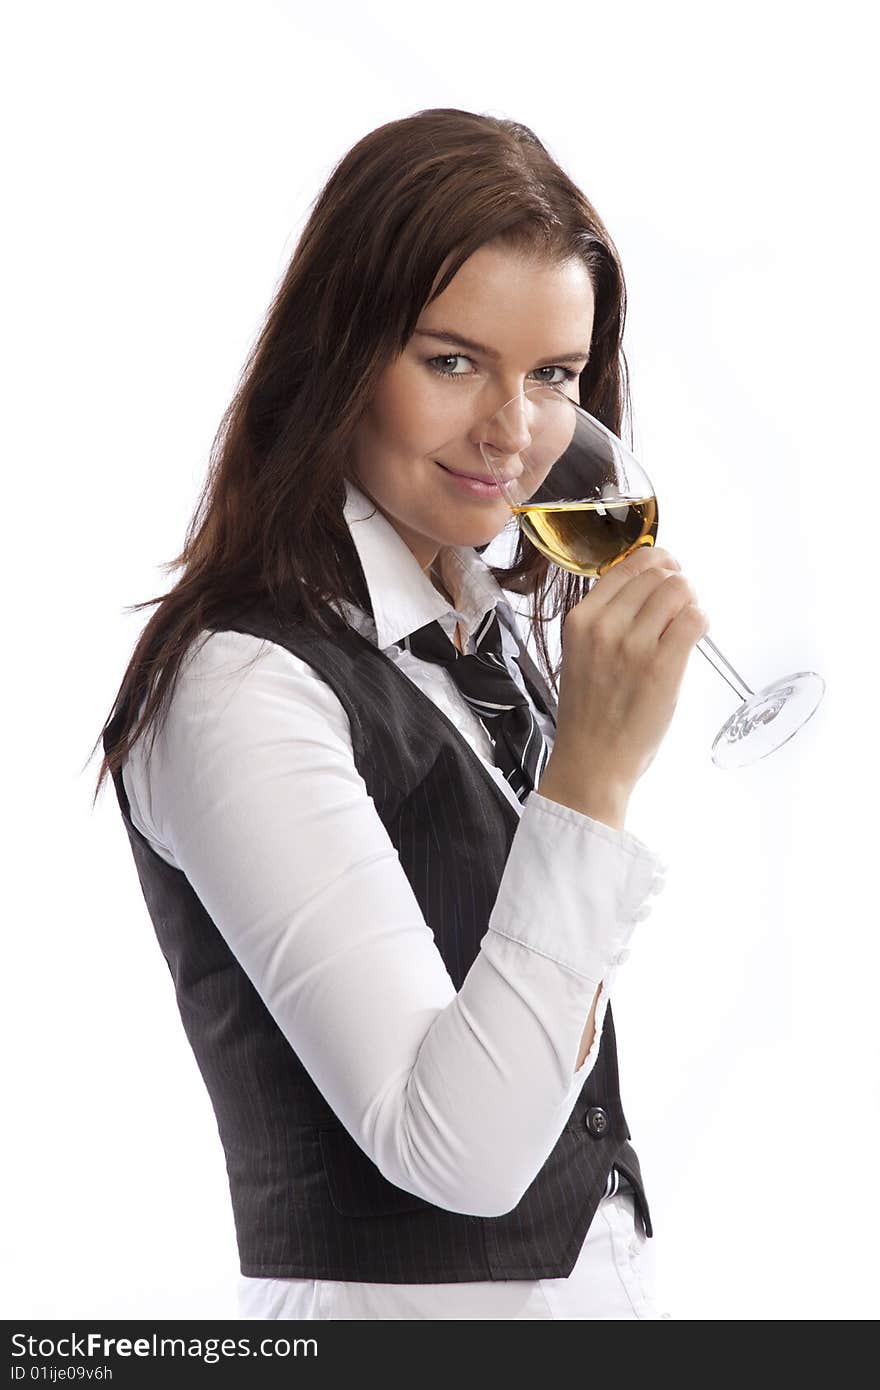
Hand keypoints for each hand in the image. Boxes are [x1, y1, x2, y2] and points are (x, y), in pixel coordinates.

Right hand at [540, 546, 709, 815]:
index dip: (656, 561)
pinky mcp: (662, 666)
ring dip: (691, 602)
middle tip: (683, 602)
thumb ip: (606, 620)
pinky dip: (702, 621)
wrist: (592, 761)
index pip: (626, 566)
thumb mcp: (581, 654)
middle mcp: (604, 626)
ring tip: (688, 623)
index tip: (669, 570)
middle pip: (657, 574)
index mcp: (581, 620)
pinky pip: (695, 619)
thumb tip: (650, 588)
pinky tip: (697, 634)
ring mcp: (634, 645)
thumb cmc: (590, 713)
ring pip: (679, 591)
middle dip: (677, 583)